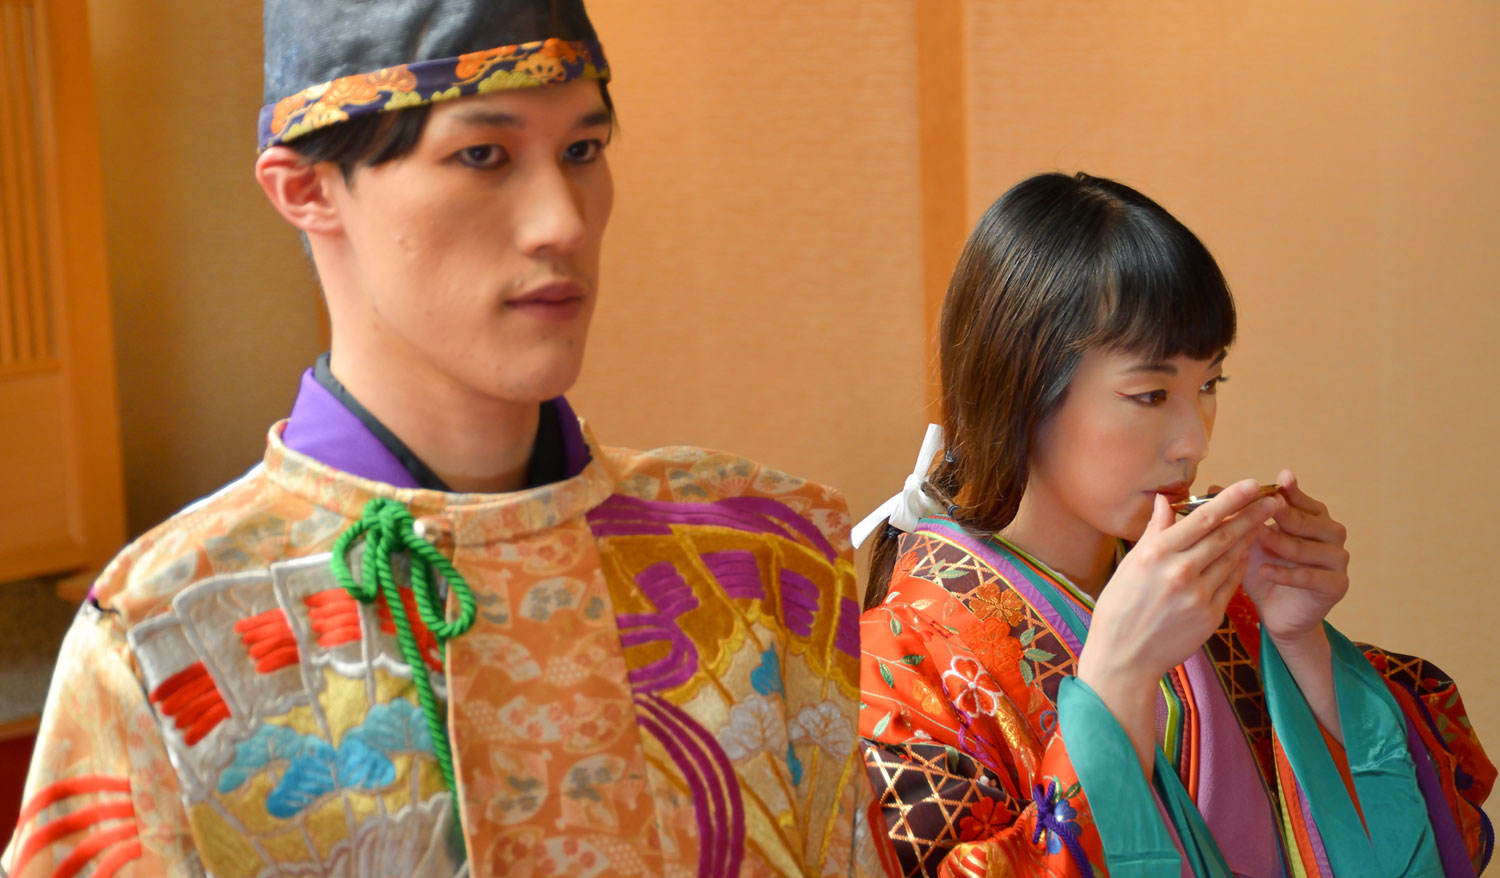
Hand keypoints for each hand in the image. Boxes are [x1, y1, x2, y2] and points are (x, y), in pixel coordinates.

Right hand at [1082, 478, 1286, 687]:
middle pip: (1224, 536)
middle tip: (1273, 500)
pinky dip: (1239, 565)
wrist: (1124, 658)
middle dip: (1252, 515)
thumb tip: (1165, 502)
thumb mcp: (1129, 565)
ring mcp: (1197, 595)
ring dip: (1250, 538)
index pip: (1202, 519)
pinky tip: (1246, 553)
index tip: (1251, 485)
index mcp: (1155, 554)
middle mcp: (1179, 572)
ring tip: (1264, 522)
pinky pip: (1231, 584)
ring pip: (1231, 558)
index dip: (1230, 500)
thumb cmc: (1119, 608)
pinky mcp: (1210, 616)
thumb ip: (1154, 532)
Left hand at [1242, 470, 1349, 647]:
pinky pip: (1311, 576)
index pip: (1303, 500)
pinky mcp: (1337, 585)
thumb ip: (1237, 513)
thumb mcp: (1247, 539)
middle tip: (1262, 509)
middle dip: (1282, 515)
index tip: (1281, 478)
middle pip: (1306, 521)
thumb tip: (1212, 487)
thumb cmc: (1262, 568)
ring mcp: (1338, 559)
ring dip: (1280, 543)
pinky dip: (1286, 573)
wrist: (1277, 612)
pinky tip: (1264, 570)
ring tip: (1256, 538)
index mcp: (1314, 517)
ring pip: (1307, 547)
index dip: (1292, 490)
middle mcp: (1331, 534)